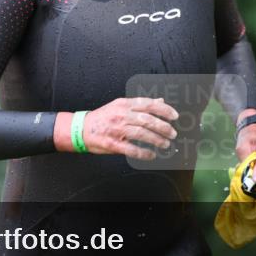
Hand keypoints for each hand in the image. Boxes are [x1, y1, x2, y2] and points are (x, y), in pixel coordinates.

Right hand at [54, 97, 178, 159]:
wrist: (81, 129)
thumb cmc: (103, 117)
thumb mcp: (120, 105)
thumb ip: (140, 104)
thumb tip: (160, 101)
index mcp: (124, 104)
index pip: (148, 104)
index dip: (164, 109)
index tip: (174, 116)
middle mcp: (121, 115)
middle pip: (147, 120)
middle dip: (163, 127)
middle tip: (172, 133)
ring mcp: (117, 130)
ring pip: (142, 134)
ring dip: (156, 140)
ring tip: (165, 144)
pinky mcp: (113, 144)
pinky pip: (132, 149)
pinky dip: (144, 153)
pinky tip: (152, 155)